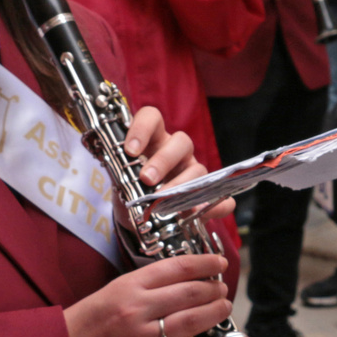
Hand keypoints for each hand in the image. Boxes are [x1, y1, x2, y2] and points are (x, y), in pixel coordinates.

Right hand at [64, 252, 235, 336]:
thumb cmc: (84, 324)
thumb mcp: (111, 292)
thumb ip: (144, 288)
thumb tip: (183, 284)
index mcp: (127, 286)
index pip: (175, 267)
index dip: (203, 263)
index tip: (218, 263)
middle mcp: (136, 309)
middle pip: (188, 293)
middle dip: (213, 289)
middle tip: (222, 289)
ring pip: (189, 322)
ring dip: (214, 313)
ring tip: (224, 309)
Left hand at [122, 105, 235, 221]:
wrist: (137, 218)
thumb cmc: (128, 191)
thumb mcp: (120, 183)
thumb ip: (117, 175)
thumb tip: (121, 165)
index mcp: (153, 140)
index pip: (152, 118)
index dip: (142, 129)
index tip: (130, 151)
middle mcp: (175, 152)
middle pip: (180, 142)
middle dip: (163, 160)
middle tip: (146, 179)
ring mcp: (191, 172)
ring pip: (198, 168)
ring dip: (182, 183)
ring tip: (165, 199)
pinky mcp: (205, 194)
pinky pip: (218, 197)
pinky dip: (216, 205)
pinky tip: (203, 212)